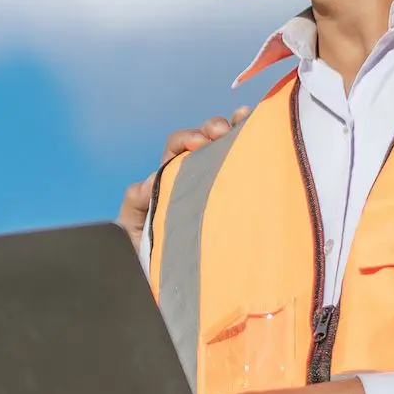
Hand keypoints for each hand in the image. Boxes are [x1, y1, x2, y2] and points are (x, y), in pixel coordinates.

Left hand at [118, 106, 253, 241]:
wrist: (159, 274)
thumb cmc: (145, 248)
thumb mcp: (131, 222)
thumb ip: (135, 200)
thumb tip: (150, 181)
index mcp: (169, 177)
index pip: (177, 148)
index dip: (187, 139)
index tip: (198, 142)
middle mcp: (193, 177)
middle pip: (205, 141)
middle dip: (213, 128)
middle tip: (221, 132)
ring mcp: (215, 187)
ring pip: (226, 151)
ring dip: (237, 130)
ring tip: (247, 119)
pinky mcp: (234, 204)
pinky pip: (244, 173)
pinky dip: (252, 148)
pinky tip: (262, 136)